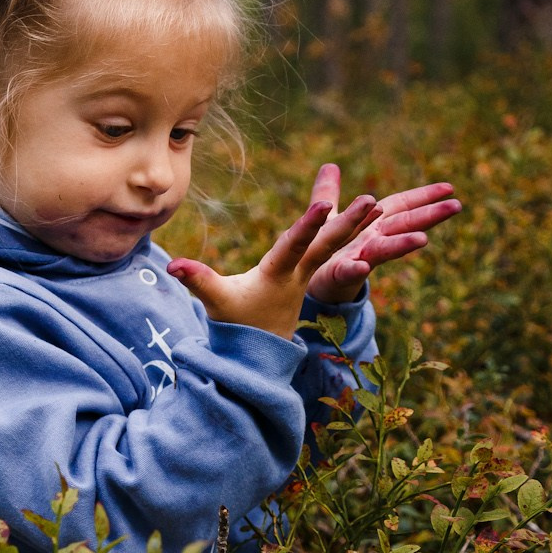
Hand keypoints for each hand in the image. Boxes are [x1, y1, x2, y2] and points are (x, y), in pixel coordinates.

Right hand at [167, 193, 381, 338]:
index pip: (293, 247)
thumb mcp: (216, 301)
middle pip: (326, 244)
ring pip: (335, 246)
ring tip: (379, 203)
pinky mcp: (309, 275)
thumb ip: (197, 280)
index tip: (323, 206)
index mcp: (277, 275)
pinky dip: (352, 234)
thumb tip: (172, 266)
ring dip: (357, 225)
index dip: (307, 227)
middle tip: (372, 200)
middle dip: (348, 222)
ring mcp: (307, 275)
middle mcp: (298, 273)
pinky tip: (369, 218)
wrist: (258, 353)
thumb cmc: (234, 323)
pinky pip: (335, 251)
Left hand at [303, 163, 460, 304]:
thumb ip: (328, 193)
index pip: (400, 206)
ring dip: (401, 245)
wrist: (304, 286)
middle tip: (457, 206)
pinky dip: (354, 269)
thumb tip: (330, 165)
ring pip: (382, 250)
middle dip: (428, 216)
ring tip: (422, 240)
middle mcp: (370, 240)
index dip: (423, 197)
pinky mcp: (336, 274)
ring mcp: (357, 258)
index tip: (449, 187)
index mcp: (369, 224)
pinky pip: (346, 272)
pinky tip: (362, 266)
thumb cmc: (322, 252)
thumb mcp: (326, 218)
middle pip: (401, 225)